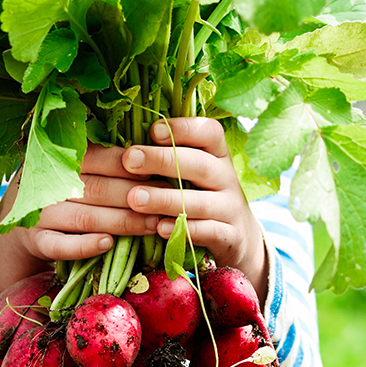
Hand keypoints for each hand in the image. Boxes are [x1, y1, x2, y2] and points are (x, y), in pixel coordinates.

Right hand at [0, 145, 162, 296]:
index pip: (101, 158)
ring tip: (153, 224)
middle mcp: (49, 183)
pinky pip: (61, 246)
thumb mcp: (78, 165)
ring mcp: (41, 213)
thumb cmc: (65, 185)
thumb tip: (156, 156)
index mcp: (62, 158)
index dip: (132, 166)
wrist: (22, 215)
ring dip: (122, 222)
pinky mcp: (37, 241)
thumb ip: (108, 160)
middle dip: (136, 196)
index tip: (160, 172)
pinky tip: (108, 243)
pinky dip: (85, 245)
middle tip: (167, 202)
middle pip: (98, 189)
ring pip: (85, 217)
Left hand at [122, 118, 266, 303]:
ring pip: (201, 202)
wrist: (237, 238)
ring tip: (134, 199)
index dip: (183, 128)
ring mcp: (231, 208)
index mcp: (218, 155)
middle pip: (200, 164)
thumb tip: (127, 144)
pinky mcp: (231, 236)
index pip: (209, 132)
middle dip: (162, 160)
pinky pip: (209, 232)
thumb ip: (170, 158)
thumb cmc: (203, 197)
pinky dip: (184, 230)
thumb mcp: (194, 174)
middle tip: (129, 160)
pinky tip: (159, 228)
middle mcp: (227, 178)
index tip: (153, 131)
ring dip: (165, 199)